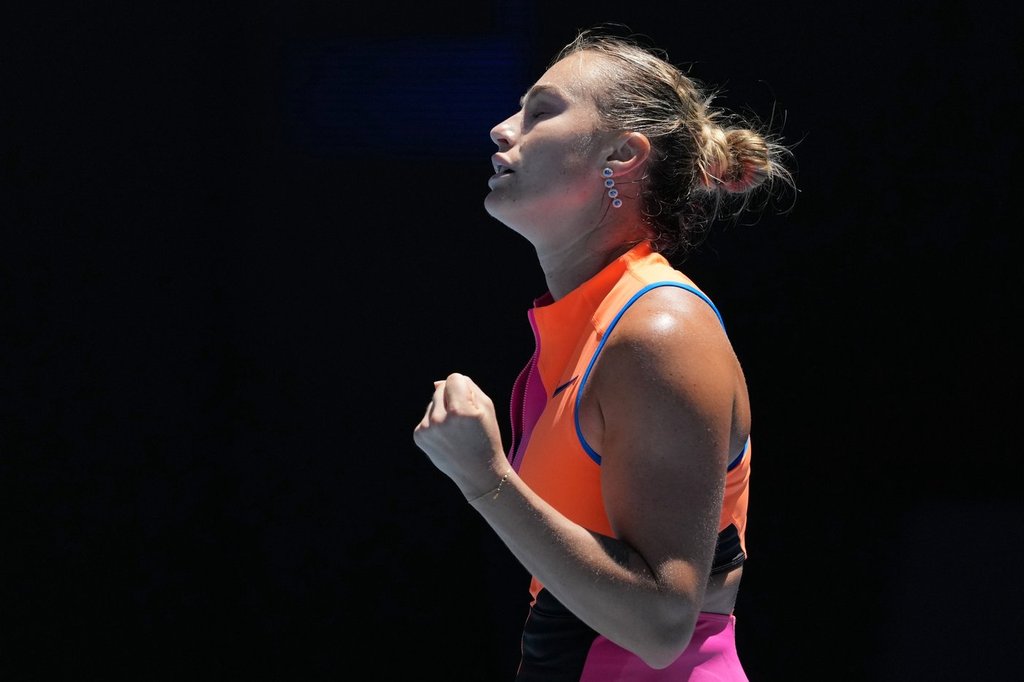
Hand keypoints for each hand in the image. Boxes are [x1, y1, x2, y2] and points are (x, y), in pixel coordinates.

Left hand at [413, 372, 507, 499]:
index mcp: (461, 412)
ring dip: (443, 410)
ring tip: (456, 431)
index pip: (454, 378)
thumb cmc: (486, 437)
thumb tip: (436, 383)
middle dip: (452, 398)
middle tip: (464, 420)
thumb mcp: (486, 407)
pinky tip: (447, 438)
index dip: (463, 388)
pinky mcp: (419, 437)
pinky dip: (436, 422)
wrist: (478, 473)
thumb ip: (466, 386)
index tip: (471, 404)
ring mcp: (427, 429)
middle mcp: (440, 420)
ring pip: (432, 402)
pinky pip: (426, 416)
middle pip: (440, 388)